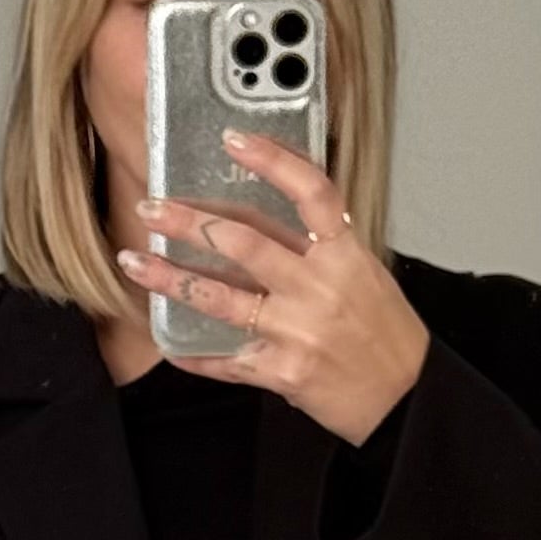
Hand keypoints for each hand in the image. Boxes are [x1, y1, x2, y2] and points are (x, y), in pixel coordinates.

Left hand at [114, 131, 429, 447]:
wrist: (404, 400)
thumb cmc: (385, 336)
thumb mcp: (365, 275)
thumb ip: (323, 247)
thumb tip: (273, 220)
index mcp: (345, 255)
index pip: (310, 192)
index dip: (272, 160)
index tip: (234, 139)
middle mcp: (319, 288)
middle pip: (244, 242)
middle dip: (189, 223)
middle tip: (152, 208)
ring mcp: (298, 331)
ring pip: (221, 298)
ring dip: (170, 279)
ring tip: (136, 263)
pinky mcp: (282, 372)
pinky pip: (225, 361)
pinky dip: (194, 355)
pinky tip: (169, 344)